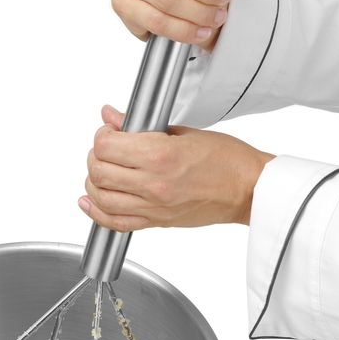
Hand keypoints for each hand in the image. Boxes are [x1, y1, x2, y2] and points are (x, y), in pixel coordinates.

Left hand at [78, 105, 273, 229]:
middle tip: (104, 151)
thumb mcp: (183, 131)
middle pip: (98, 172)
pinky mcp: (156, 222)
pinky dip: (96, 213)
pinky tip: (91, 202)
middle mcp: (153, 183)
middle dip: (94, 157)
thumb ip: (141, 125)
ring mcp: (153, 206)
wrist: (247, 189)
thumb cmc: (226, 159)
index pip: (106, 146)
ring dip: (94, 183)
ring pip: (101, 198)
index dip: (101, 136)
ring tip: (102, 172)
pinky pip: (115, 223)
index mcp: (160, 154)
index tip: (108, 133)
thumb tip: (112, 116)